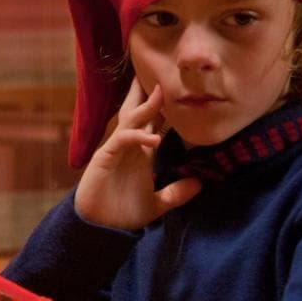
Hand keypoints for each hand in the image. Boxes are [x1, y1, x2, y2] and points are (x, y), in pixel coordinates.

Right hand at [73, 79, 199, 229]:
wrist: (100, 229)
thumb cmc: (123, 214)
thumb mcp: (157, 204)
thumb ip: (176, 194)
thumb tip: (200, 184)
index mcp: (140, 153)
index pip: (152, 122)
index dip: (163, 107)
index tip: (177, 89)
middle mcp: (128, 147)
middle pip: (137, 112)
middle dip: (146, 93)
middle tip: (159, 71)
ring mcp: (115, 150)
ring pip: (130, 120)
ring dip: (145, 106)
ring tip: (161, 92)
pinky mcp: (104, 158)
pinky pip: (122, 139)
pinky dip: (138, 136)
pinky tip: (155, 138)